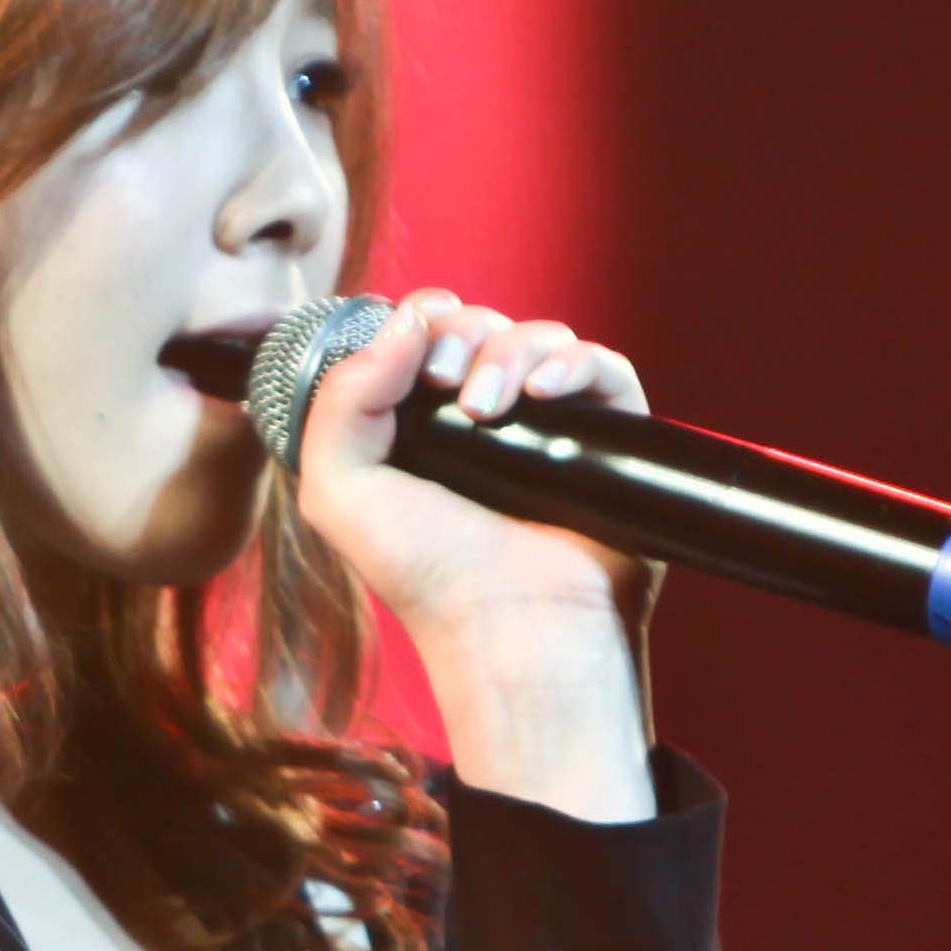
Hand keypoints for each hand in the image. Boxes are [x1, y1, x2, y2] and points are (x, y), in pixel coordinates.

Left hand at [283, 290, 655, 641]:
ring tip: (491, 407)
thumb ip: (341, 399)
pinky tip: (545, 392)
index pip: (427, 333)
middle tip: (447, 382)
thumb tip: (406, 323)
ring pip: (541, 338)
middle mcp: (488, 418)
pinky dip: (575, 363)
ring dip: (510, 351)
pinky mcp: (610, 439)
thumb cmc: (425, 573)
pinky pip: (604, 366)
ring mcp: (552, 427)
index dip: (420, 321)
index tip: (414, 348)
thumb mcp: (340, 490)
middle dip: (462, 336)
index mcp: (423, 423)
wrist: (508, 628)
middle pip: (483, 325)